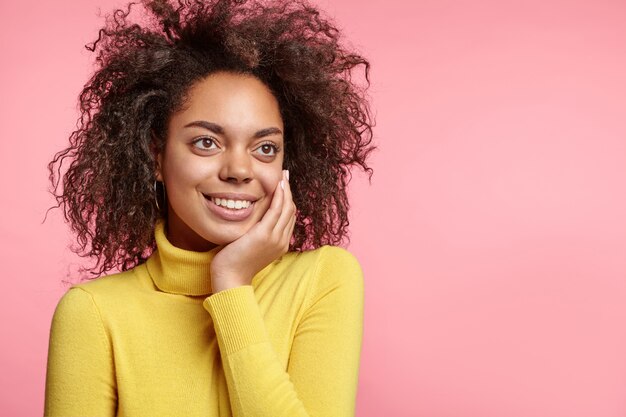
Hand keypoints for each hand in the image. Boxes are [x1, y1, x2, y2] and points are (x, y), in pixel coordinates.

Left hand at [210, 170, 295, 292]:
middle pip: (291, 211)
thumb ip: (256, 235)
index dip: (288, 200)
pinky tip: (277, 185)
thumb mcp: (250, 247)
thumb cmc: (235, 263)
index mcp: (280, 244)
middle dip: (289, 192)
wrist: (230, 278)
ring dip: (286, 190)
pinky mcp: (265, 234)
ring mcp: (275, 238)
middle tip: (285, 176)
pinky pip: (277, 210)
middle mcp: (282, 241)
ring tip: (283, 176)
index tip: (283, 187)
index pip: (289, 218)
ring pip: (287, 208)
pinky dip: (279, 196)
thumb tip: (253, 223)